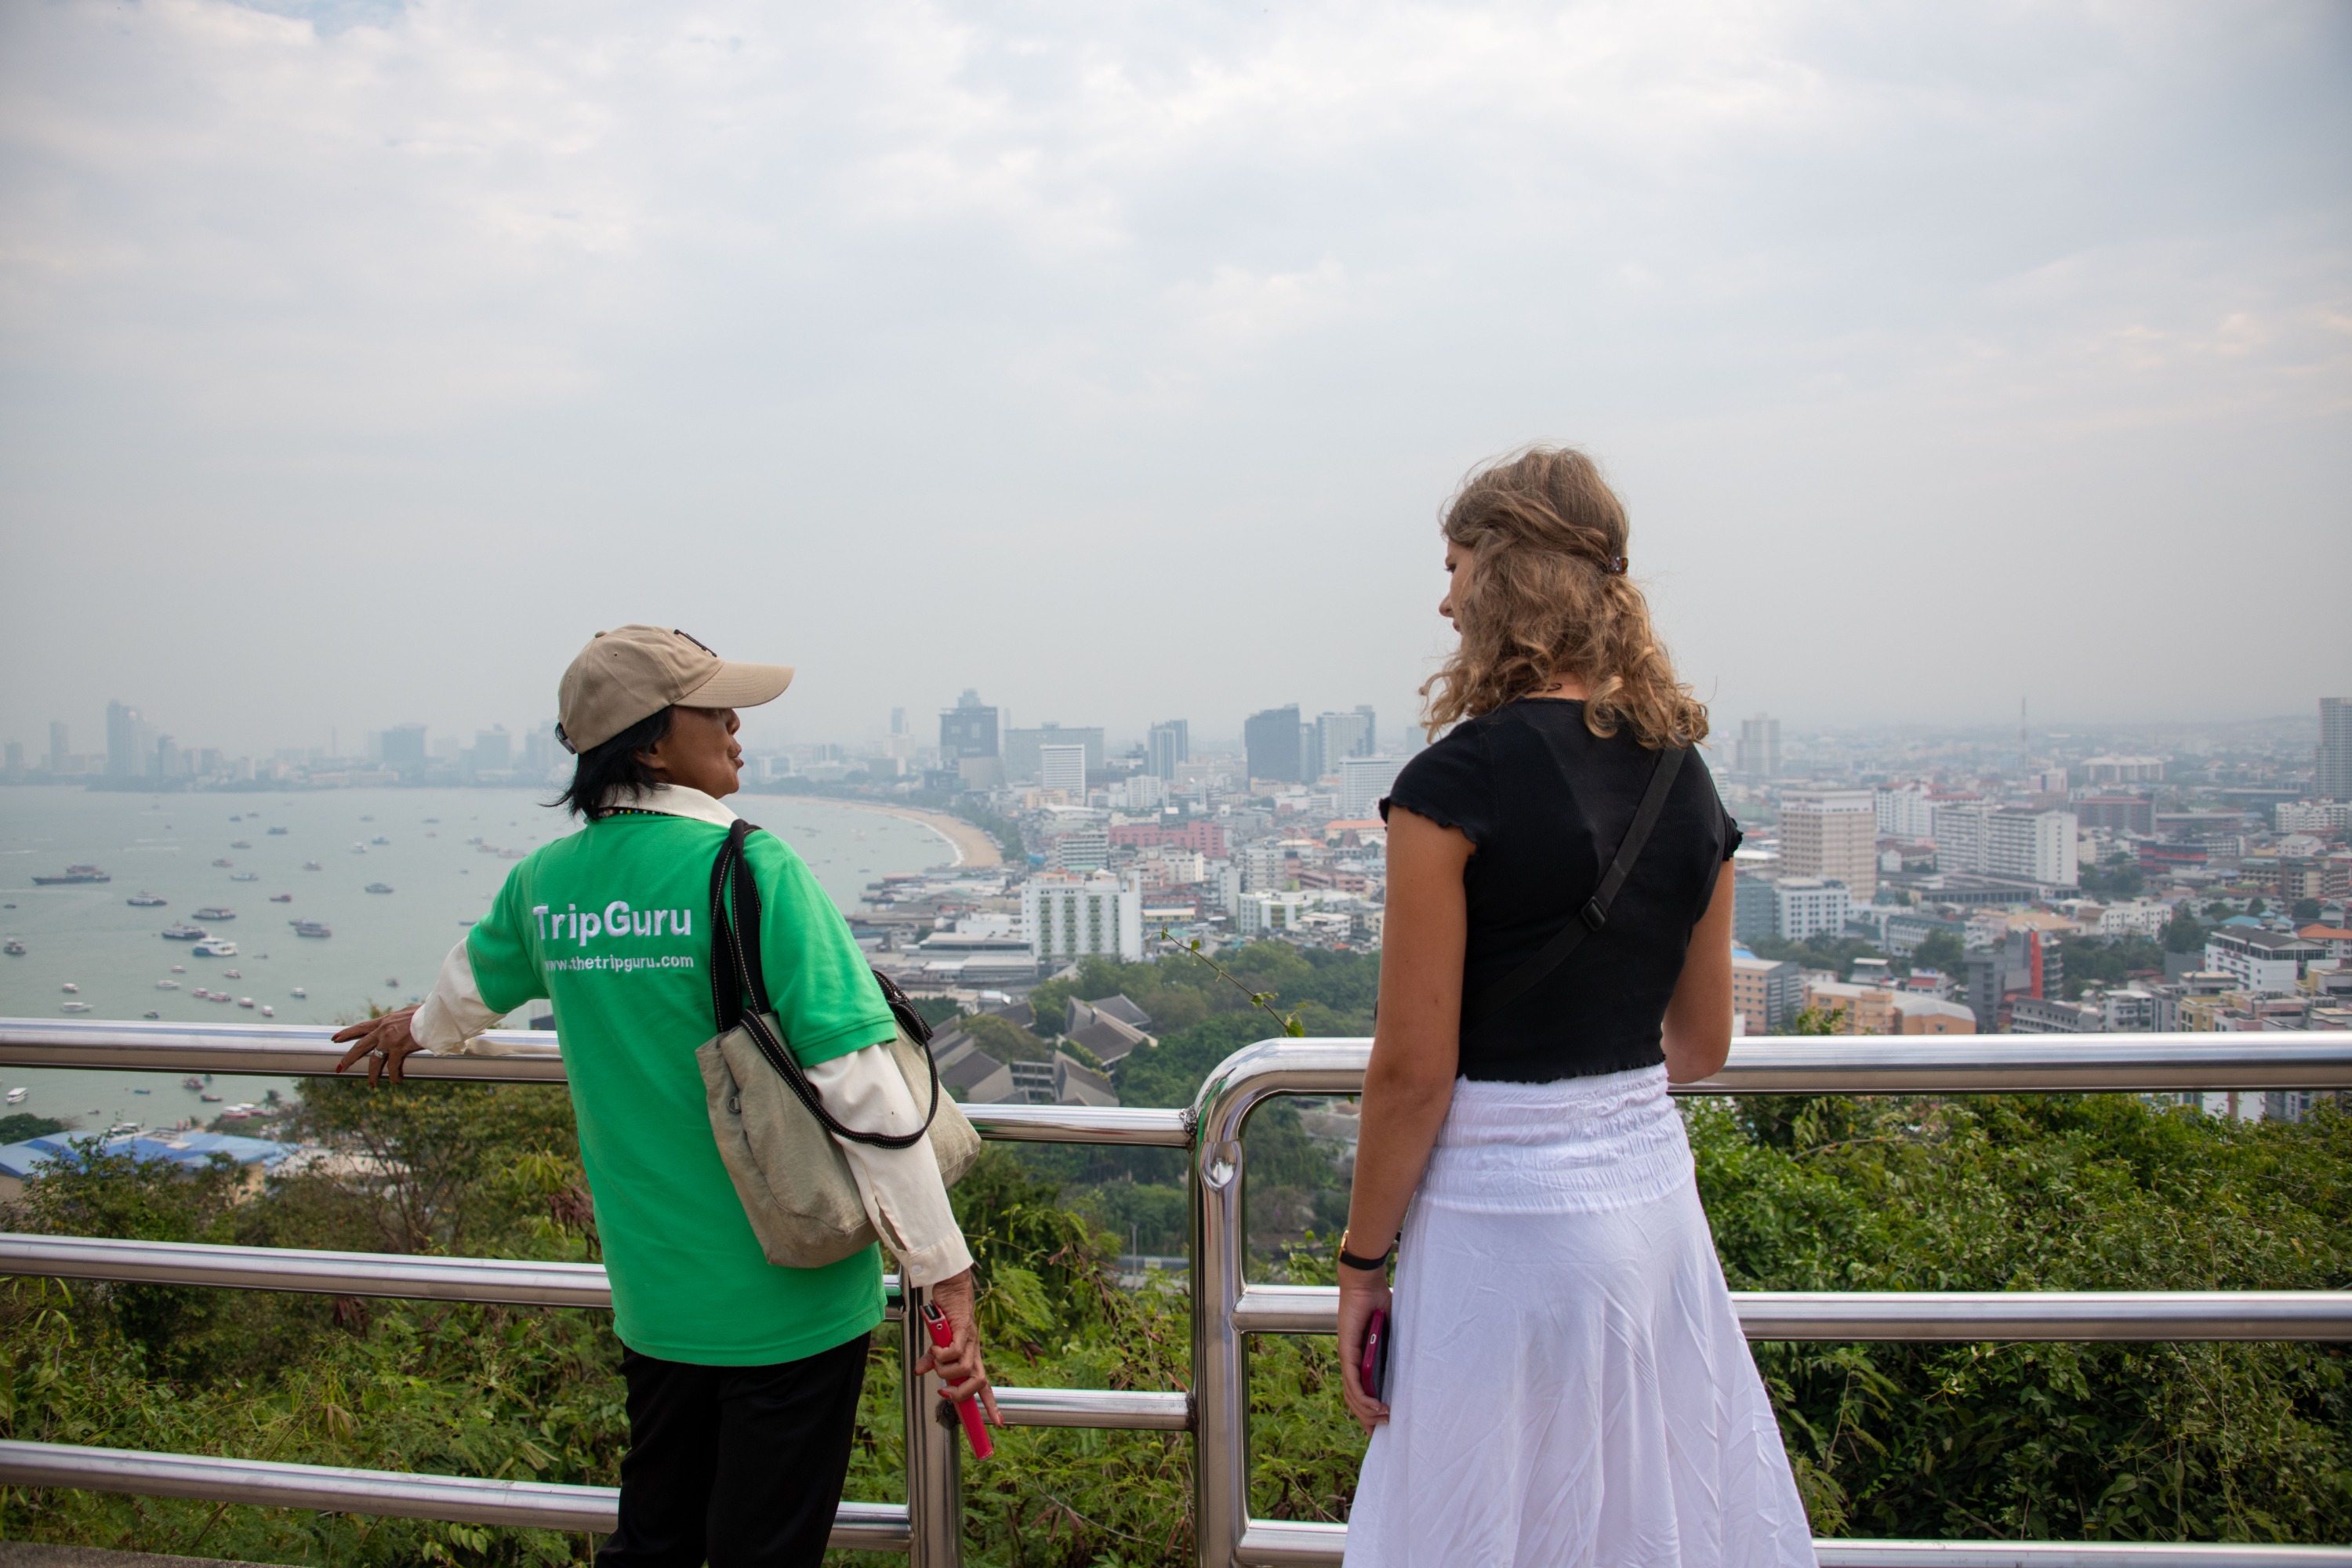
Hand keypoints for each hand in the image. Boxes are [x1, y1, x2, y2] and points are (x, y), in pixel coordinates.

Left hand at [331, 1007, 426, 1085]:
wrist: (434, 1015)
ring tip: (371, 1084)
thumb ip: (402, 1019)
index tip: (335, 1038)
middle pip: (360, 1046)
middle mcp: (383, 1030)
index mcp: (385, 1020)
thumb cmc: (427, 1012)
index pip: (361, 1027)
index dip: (347, 1033)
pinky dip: (394, 1075)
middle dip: (349, 1058)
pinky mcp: (398, 1048)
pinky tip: (396, 1081)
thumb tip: (406, 1021)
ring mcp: (389, 1040)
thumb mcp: (409, 1012)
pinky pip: (392, 1066)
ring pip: (374, 1060)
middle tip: (339, 1067)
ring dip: (372, 1074)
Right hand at [915, 1269, 1001, 1428]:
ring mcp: (970, 1342)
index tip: (999, 1422)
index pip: (985, 1386)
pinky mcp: (962, 1330)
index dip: (992, 1405)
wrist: (952, 1288)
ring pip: (964, 1369)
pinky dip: (942, 1354)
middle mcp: (974, 1353)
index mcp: (971, 1359)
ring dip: (946, 1371)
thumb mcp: (937, 1344)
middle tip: (944, 1392)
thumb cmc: (948, 1315)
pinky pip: (955, 1350)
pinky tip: (935, 1347)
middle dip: (962, 1394)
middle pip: (979, 1383)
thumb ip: (932, 1360)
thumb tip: (920, 1372)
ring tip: (936, 1358)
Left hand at [1336, 1264, 1392, 1433]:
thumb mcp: (1394, 1333)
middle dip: (1367, 1419)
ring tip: (1384, 1421)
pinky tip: (1375, 1408)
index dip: (1367, 1412)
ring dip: (1367, 1412)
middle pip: (1354, 1399)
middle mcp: (1351, 1361)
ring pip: (1352, 1395)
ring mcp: (1347, 1357)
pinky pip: (1352, 1381)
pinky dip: (1363, 1397)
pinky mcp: (1347, 1351)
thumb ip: (1399, 1349)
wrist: (1366, 1283)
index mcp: (1361, 1359)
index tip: (1379, 1429)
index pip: (1360, 1392)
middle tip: (1382, 1433)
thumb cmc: (1380, 1304)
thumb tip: (1417, 1366)